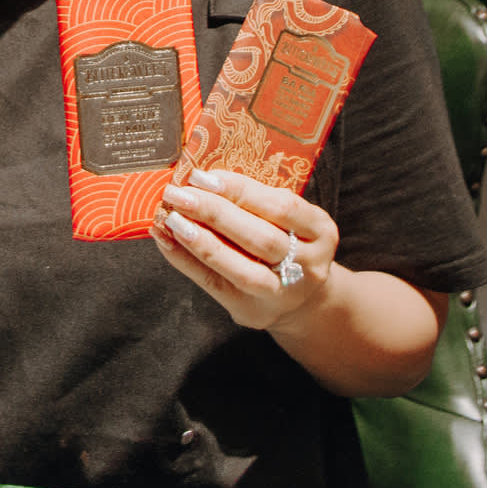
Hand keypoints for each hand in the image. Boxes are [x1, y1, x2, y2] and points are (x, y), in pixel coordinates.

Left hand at [150, 167, 337, 330]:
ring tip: (171, 218)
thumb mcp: (289, 219)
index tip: (204, 176)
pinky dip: (185, 261)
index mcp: (320, 231)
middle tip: (179, 193)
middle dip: (215, 213)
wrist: (303, 299)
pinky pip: (214, 285)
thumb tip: (201, 177)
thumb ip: (256, 199)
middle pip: (261, 238)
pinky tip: (166, 240)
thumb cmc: (286, 243)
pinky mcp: (252, 311)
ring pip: (241, 268)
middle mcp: (308, 266)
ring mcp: (282, 293)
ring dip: (201, 240)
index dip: (241, 190)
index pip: (282, 207)